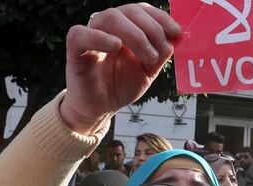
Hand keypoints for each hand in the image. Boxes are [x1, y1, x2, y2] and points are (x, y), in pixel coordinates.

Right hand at [61, 4, 180, 134]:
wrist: (100, 108)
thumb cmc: (121, 86)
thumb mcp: (148, 71)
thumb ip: (160, 54)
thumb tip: (177, 38)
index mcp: (125, 28)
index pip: (142, 11)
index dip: (160, 17)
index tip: (176, 31)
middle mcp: (108, 27)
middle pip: (129, 11)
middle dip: (151, 29)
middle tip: (159, 53)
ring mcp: (91, 35)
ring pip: (110, 17)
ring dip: (135, 35)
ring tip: (148, 58)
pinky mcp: (75, 49)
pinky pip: (81, 34)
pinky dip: (100, 37)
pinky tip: (116, 46)